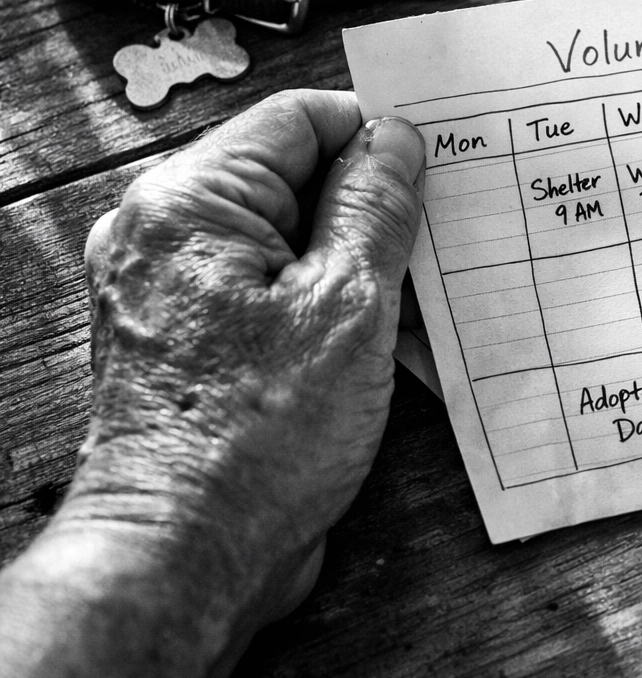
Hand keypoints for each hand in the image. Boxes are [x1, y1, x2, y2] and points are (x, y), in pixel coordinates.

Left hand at [0, 90, 424, 677]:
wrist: (186, 558)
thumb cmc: (256, 439)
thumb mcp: (349, 304)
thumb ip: (376, 206)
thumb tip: (396, 138)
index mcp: (190, 203)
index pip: (300, 119)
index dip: (377, 136)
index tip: (438, 171)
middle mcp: (166, 235)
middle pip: (294, 177)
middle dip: (371, 206)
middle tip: (434, 246)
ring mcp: (176, 291)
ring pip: (291, 240)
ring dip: (357, 264)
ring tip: (409, 305)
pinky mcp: (195, 342)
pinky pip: (274, 292)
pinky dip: (328, 305)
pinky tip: (376, 344)